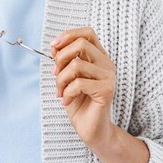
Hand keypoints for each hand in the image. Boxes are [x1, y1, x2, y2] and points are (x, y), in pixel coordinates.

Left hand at [51, 26, 116, 147]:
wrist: (90, 129)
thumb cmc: (79, 102)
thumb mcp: (67, 78)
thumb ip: (64, 61)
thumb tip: (54, 46)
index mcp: (99, 57)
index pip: (87, 33)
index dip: (69, 34)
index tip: (53, 45)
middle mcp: (106, 63)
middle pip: (81, 44)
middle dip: (61, 58)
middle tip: (55, 74)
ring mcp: (109, 76)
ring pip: (76, 65)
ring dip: (61, 80)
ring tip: (60, 92)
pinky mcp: (106, 90)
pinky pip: (79, 83)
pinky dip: (67, 92)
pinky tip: (66, 100)